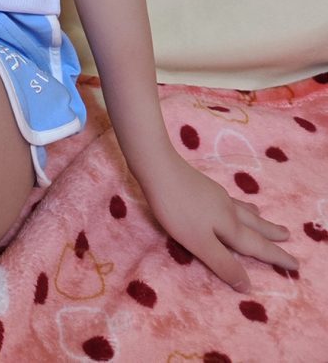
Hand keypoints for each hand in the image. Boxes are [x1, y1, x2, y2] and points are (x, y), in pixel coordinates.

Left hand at [142, 151, 298, 291]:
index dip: (275, 257)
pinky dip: (240, 205)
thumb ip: (223, 264)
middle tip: (288, 235)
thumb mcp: (200, 243)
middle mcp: (228, 209)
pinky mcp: (203, 187)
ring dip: (257, 218)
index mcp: (229, 226)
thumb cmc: (177, 209)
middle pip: (255, 224)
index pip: (257, 246)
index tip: (295, 265)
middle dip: (271, 234)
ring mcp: (215, 195)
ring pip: (243, 210)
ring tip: (264, 217)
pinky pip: (230, 201)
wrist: (158, 167)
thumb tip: (249, 286)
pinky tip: (231, 202)